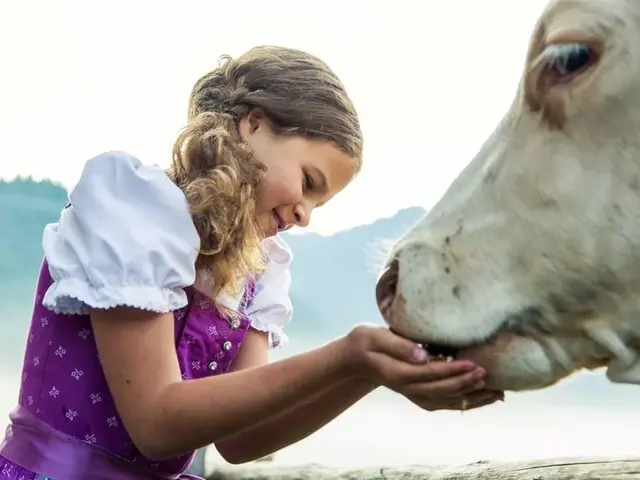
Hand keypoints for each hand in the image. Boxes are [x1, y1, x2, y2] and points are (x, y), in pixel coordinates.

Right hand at [344, 325, 503, 411]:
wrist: (355, 358)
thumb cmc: (365, 342)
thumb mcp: (375, 337)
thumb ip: (398, 345)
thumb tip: (422, 354)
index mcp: (397, 374)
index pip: (429, 374)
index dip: (452, 371)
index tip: (473, 364)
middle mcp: (407, 388)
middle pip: (441, 390)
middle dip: (466, 383)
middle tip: (487, 373)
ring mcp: (412, 394)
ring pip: (446, 401)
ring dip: (470, 398)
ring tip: (495, 392)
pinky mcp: (418, 394)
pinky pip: (443, 403)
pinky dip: (464, 402)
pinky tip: (482, 398)